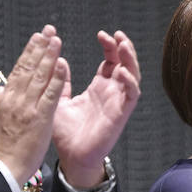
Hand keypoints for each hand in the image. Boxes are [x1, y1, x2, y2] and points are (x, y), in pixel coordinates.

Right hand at [0, 26, 67, 185]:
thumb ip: (2, 102)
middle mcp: (16, 99)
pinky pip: (50, 95)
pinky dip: (56, 78)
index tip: (37, 38)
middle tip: (49, 30)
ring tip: (56, 39)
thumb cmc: (4, 148)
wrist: (5, 167)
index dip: (29, 52)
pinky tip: (62, 64)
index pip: (19, 70)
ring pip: (39, 76)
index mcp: (7, 99)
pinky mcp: (39, 118)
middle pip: (28, 67)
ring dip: (49, 56)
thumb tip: (1, 88)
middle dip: (39, 47)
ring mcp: (27, 107)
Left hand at [53, 30, 140, 185]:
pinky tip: (122, 72)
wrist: (71, 157)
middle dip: (123, 48)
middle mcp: (111, 93)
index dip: (109, 46)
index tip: (102, 34)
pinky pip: (131, 95)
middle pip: (125, 64)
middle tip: (117, 35)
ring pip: (133, 76)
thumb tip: (58, 62)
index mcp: (98, 88)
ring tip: (123, 45)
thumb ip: (61, 82)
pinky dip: (130, 82)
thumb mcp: (59, 101)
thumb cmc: (66, 133)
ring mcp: (118, 102)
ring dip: (130, 60)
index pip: (110, 61)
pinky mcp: (121, 114)